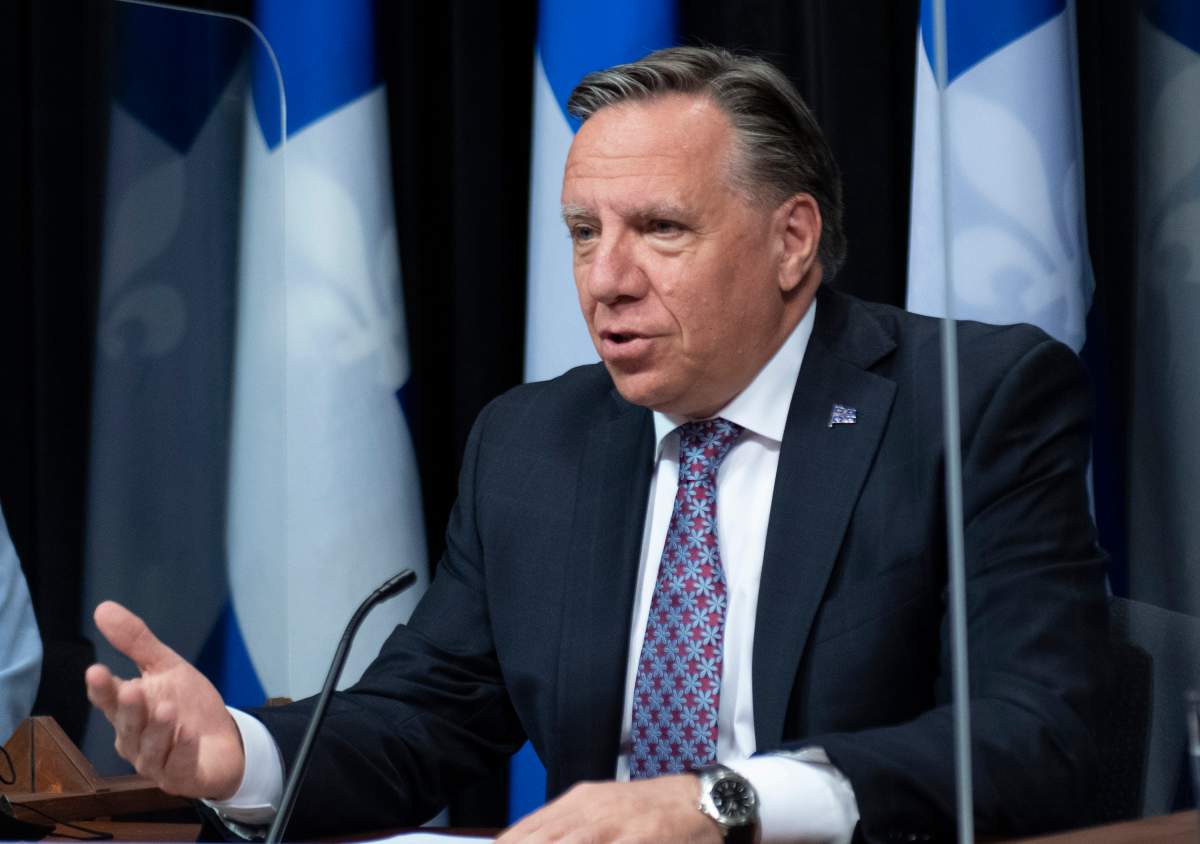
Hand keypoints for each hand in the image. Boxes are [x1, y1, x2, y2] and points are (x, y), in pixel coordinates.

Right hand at [84, 601, 245, 799]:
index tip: (95, 670)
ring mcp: (156, 762)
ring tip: (167, 710)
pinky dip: (183, 751)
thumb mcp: (167, 667)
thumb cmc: (187, 704)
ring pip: (151, 748)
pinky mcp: (180, 778)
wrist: (224, 741)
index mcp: (128, 711)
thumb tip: (102, 607)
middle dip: (130, 710)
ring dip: (158, 730)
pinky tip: (189, 734)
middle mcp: (135, 740)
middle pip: (128, 725)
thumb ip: (137, 642)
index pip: (108, 699)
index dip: (101, 688)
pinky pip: (178, 766)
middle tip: (132, 691)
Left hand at [495, 775, 721, 843]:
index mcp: (577, 802)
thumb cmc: (648, 813)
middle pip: (539, 838)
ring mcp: (614, 823)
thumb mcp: (602, 812)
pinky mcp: (640, 837)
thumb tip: (524, 839)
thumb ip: (567, 828)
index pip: (525, 831)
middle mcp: (590, 810)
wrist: (701, 799)